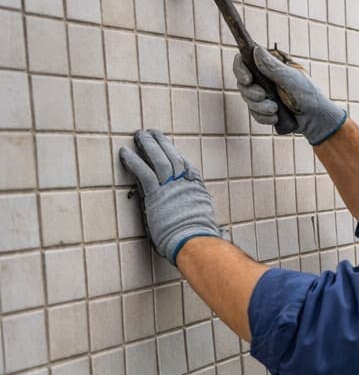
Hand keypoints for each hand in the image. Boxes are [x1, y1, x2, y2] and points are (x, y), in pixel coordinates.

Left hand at [118, 129, 222, 263]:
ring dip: (149, 145)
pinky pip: (143, 172)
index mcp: (198, 191)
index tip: (172, 149)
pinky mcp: (156, 193)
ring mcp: (171, 188)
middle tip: (153, 133)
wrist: (193, 241)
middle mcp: (185, 185)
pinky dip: (133, 161)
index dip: (180, 157)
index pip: (188, 168)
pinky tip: (124, 152)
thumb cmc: (200, 239)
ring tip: (140, 135)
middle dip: (163, 143)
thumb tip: (218, 230)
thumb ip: (206, 222)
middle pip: (174, 158)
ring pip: (159, 159)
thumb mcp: (207, 226)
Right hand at [233, 45, 347, 144]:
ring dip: (260, 107)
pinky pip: (255, 114)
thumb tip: (256, 50)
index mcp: (270, 66)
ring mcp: (263, 95)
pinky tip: (276, 117)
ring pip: (248, 100)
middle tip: (263, 96)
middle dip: (252, 92)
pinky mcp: (265, 110)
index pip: (245, 62)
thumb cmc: (309, 94)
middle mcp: (264, 79)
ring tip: (276, 109)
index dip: (241, 70)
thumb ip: (273, 67)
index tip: (248, 79)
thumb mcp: (292, 79)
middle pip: (243, 83)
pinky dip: (264, 117)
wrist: (317, 119)